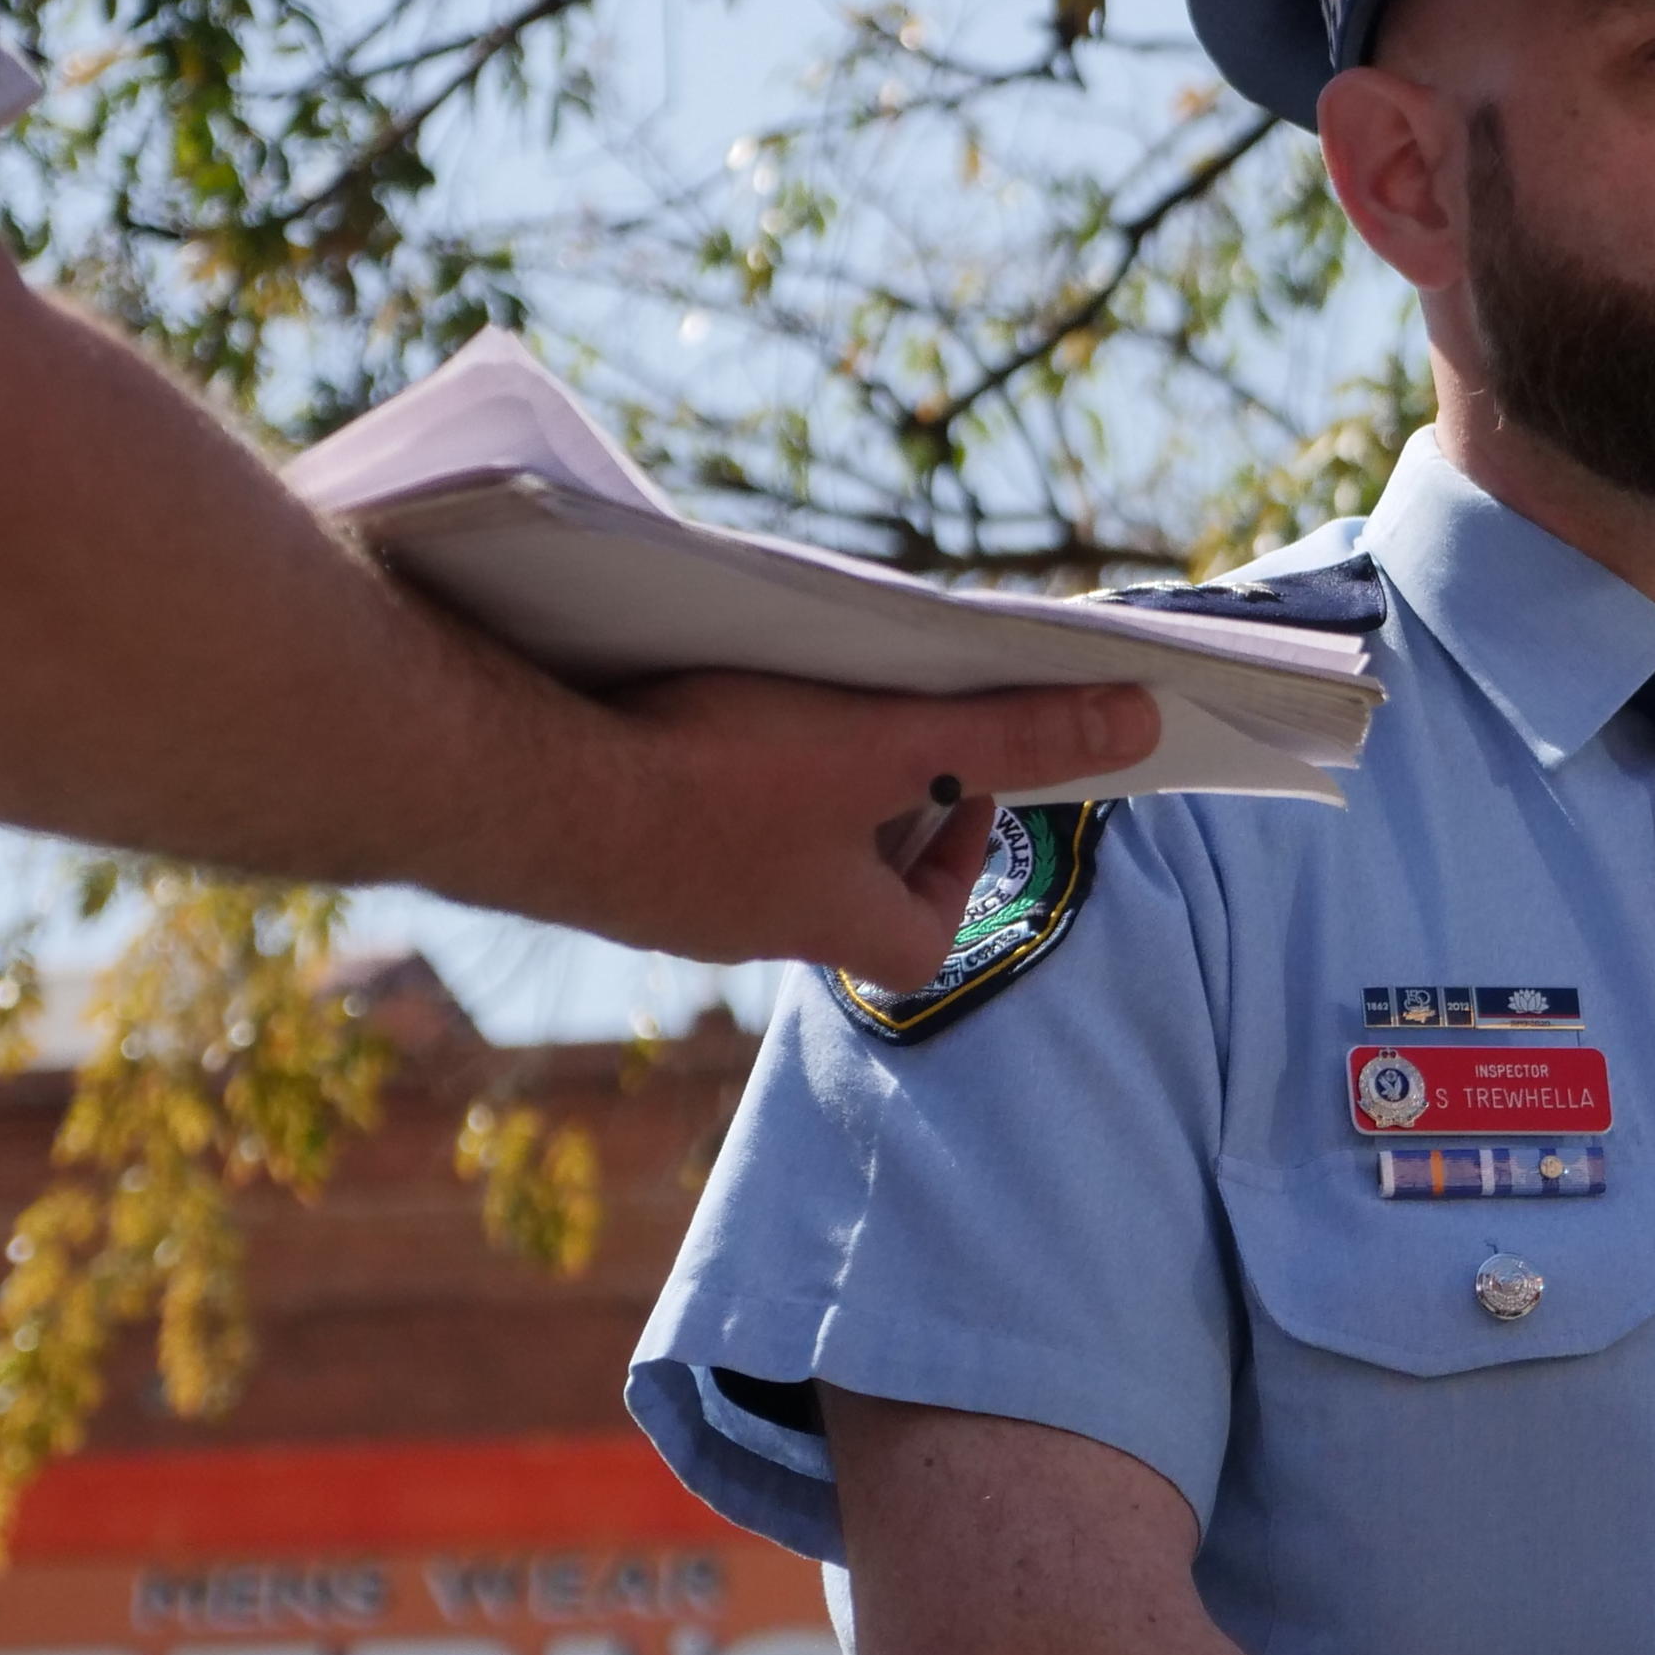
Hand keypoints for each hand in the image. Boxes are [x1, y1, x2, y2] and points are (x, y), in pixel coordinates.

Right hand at [547, 674, 1158, 983]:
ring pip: (751, 858)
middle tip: (876, 737)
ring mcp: (659, 902)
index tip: (961, 793)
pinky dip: (696, 782)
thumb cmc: (711, 777)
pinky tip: (681, 716)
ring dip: (788, 794)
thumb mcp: (889, 745)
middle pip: (839, 894)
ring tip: (788, 711)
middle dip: (873, 816)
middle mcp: (744, 929)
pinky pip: (668, 830)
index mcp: (826, 919)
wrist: (517, 790)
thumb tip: (1138, 724)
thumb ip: (1012, 737)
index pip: (920, 943)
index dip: (959, 875)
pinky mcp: (593, 862)